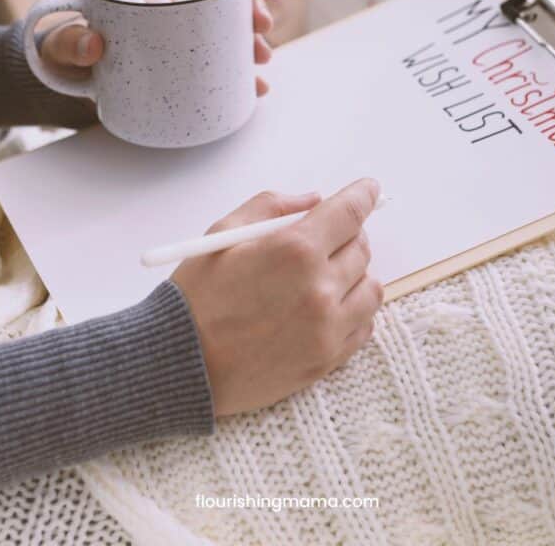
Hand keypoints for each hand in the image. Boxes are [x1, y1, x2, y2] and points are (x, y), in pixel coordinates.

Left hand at [40, 0, 273, 95]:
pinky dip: (239, 79)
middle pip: (223, 7)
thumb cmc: (66, 51)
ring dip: (251, 46)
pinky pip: (218, 71)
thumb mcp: (64, 44)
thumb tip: (95, 45)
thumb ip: (71, 42)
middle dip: (250, 14)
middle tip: (260, 28)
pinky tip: (256, 87)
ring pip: (228, 39)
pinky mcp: (183, 73)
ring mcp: (181, 45)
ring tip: (263, 60)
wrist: (65, 82)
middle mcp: (173, 15)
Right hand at [173, 178, 382, 416]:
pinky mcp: (328, 358)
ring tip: (326, 275)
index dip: (363, 195)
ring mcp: (327, 327)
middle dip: (349, 235)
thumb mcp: (223, 233)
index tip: (368, 190)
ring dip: (355, 274)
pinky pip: (364, 325)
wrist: (182, 364)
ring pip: (371, 288)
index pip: (350, 212)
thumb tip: (313, 200)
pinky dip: (354, 310)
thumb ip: (272, 207)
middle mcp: (319, 288)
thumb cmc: (197, 296)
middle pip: (362, 247)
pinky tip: (327, 306)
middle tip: (328, 237)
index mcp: (294, 250)